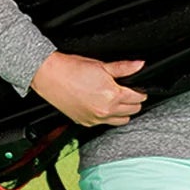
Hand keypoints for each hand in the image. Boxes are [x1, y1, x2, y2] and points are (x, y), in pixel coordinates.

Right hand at [31, 52, 145, 127]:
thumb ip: (124, 68)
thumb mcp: (101, 65)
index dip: (140, 91)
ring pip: (121, 121)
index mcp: (112, 96)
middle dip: (133, 101)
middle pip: (132, 111)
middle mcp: (105, 111)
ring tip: (117, 100)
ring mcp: (95, 119)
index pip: (138, 98)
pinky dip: (108, 116)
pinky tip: (103, 105)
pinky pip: (104, 124)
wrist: (49, 75)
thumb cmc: (71, 69)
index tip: (138, 88)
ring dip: (123, 112)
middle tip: (128, 92)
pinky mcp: (85, 122)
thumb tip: (139, 65)